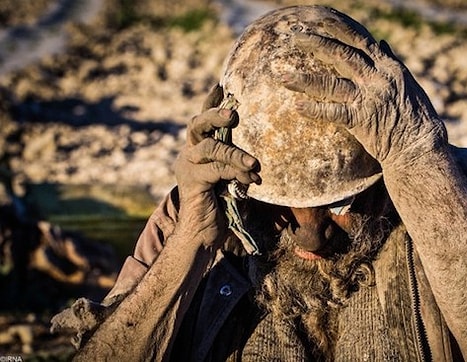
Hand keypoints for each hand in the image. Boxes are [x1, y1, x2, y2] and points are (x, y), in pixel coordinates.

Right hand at [173, 84, 259, 242]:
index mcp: (197, 149)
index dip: (211, 102)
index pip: (202, 120)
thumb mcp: (231, 177)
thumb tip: (258, 151)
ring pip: (211, 148)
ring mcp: (187, 166)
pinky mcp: (191, 181)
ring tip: (253, 164)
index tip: (222, 85)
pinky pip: (217, 170)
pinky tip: (250, 182)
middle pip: (197, 125)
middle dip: (215, 115)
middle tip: (232, 113)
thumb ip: (237, 161)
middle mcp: (188, 153)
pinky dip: (236, 174)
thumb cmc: (221, 204)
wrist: (203, 233)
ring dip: (235, 154)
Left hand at [281, 27, 446, 167]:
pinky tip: (297, 107)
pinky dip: (314, 109)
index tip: (319, 19)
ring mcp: (368, 98)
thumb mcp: (407, 83)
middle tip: (294, 37)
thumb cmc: (415, 116)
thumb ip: (390, 62)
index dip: (337, 28)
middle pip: (340, 53)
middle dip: (315, 43)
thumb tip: (381, 43)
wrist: (420, 146)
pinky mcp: (361, 120)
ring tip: (282, 77)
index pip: (359, 40)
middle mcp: (377, 77)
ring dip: (304, 79)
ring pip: (330, 82)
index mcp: (388, 66)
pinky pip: (332, 112)